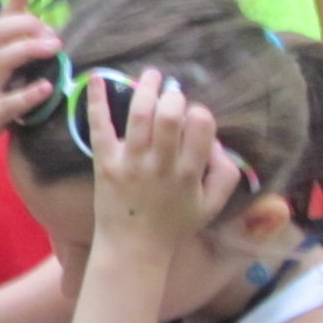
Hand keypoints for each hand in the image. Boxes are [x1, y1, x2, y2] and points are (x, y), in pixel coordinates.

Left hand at [87, 68, 240, 245]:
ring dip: (145, 90)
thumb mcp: (212, 205)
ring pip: (138, 118)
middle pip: (169, 117)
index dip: (199, 113)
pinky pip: (100, 129)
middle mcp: (160, 165)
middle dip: (174, 97)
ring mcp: (130, 163)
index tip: (193, 116)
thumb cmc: (175, 224)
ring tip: (152, 75)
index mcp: (188, 172)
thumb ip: (226, 173)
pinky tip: (97, 78)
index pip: (200, 126)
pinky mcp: (105, 163)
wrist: (133, 247)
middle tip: (173, 93)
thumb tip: (218, 142)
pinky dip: (97, 102)